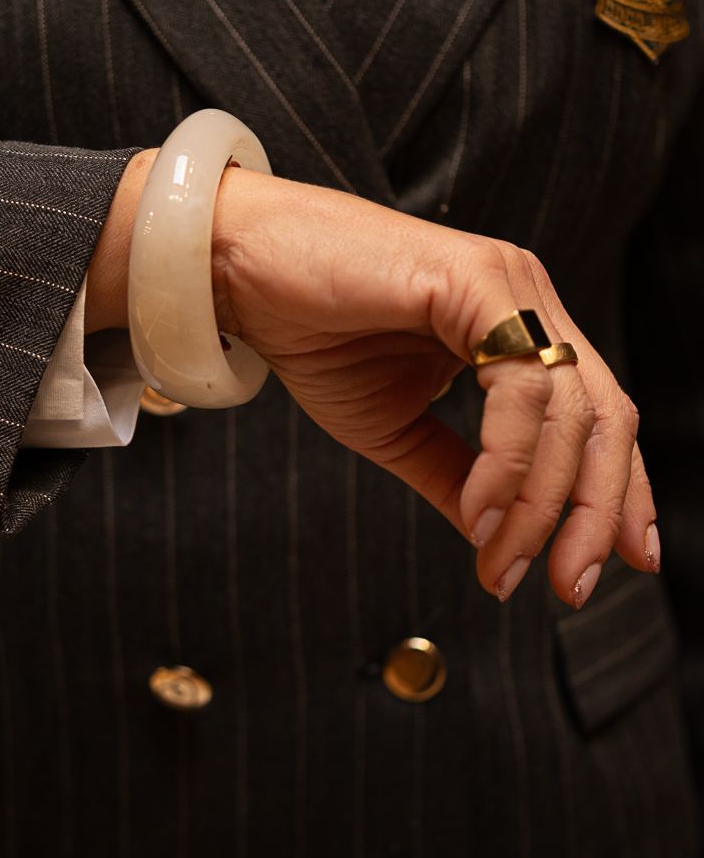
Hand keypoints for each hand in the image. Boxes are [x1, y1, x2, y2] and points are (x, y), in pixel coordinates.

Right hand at [88, 153, 655, 607]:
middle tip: (569, 586)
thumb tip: (500, 543)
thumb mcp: (396, 428)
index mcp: (517, 330)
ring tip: (499, 561)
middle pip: (604, 417)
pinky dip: (506, 461)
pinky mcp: (476, 278)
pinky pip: (518, 385)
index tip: (612, 566)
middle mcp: (528, 301)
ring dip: (540, 503)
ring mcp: (508, 285)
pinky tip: (478, 512)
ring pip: (570, 409)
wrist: (240, 272)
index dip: (618, 494)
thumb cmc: (311, 335)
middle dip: (596, 512)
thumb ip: (457, 476)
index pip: (597, 417)